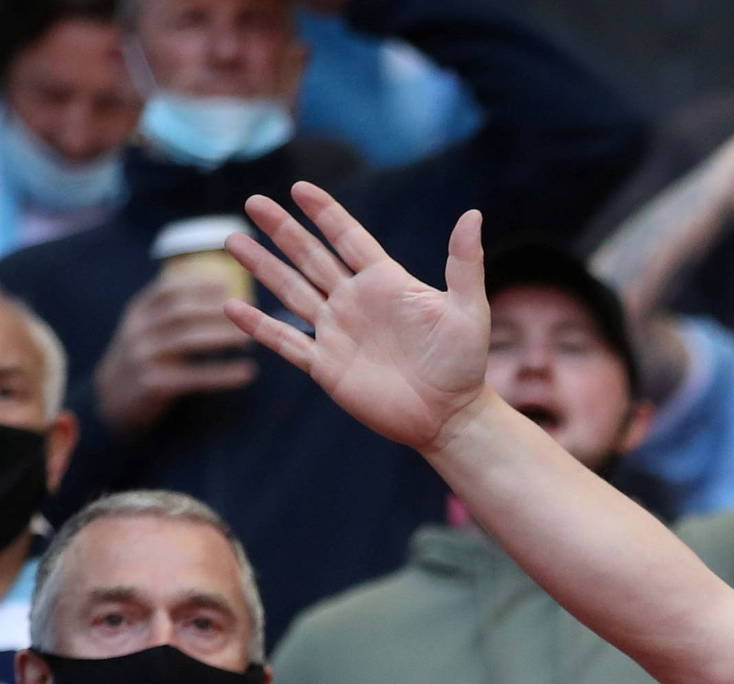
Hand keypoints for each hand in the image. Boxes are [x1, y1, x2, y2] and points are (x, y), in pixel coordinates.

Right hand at [93, 273, 257, 433]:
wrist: (113, 398)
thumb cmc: (147, 357)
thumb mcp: (150, 328)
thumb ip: (175, 311)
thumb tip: (224, 289)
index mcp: (139, 311)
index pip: (167, 289)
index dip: (198, 283)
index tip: (227, 283)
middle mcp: (137, 330)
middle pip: (180, 311)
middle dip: (217, 309)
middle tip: (251, 311)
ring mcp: (142, 357)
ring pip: (186, 340)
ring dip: (222, 337)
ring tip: (250, 339)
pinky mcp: (152, 384)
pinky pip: (193, 377)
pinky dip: (222, 374)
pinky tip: (247, 373)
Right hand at [225, 184, 492, 454]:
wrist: (451, 415)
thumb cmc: (464, 363)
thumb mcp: (468, 309)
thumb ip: (464, 262)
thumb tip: (473, 214)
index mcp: (386, 282)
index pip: (348, 238)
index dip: (325, 213)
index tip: (299, 188)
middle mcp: (356, 302)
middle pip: (311, 257)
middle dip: (282, 230)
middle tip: (253, 202)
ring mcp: (338, 332)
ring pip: (291, 291)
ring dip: (263, 266)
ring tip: (232, 240)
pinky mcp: (327, 366)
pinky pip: (285, 341)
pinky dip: (258, 326)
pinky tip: (231, 306)